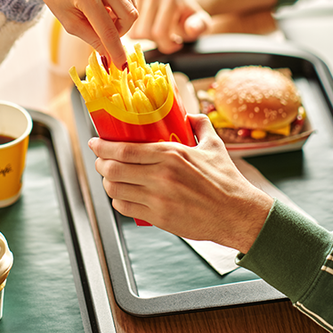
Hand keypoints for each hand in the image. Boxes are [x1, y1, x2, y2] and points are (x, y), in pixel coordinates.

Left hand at [21, 0, 137, 67]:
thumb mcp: (68, 21)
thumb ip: (91, 38)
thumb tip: (108, 57)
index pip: (107, 29)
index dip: (116, 50)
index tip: (122, 66)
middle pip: (130, 16)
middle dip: (122, 32)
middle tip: (105, 34)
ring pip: (132, 9)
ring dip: (120, 21)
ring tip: (100, 18)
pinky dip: (121, 10)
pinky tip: (105, 7)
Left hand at [88, 115, 272, 253]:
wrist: (237, 213)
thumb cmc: (226, 179)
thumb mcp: (214, 145)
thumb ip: (199, 125)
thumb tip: (188, 114)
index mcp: (171, 154)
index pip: (124, 150)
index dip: (103, 147)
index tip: (95, 143)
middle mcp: (161, 176)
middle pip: (113, 170)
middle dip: (100, 165)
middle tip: (100, 161)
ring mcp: (159, 199)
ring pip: (116, 190)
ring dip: (108, 183)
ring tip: (110, 177)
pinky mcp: (159, 218)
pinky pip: (126, 208)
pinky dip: (119, 200)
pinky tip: (122, 195)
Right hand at [129, 0, 209, 53]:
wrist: (182, 1)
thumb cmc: (191, 16)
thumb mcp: (202, 23)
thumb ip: (200, 27)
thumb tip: (190, 29)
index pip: (159, 32)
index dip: (168, 45)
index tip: (177, 44)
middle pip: (144, 32)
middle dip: (157, 42)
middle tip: (168, 38)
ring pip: (133, 31)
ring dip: (146, 38)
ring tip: (158, 31)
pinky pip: (128, 26)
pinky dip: (138, 32)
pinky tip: (149, 28)